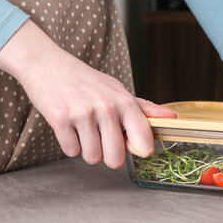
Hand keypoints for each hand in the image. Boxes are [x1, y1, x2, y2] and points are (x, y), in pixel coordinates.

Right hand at [0, 20, 177, 167]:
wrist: (48, 65)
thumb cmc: (87, 81)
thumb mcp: (118, 90)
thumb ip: (144, 108)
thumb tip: (174, 117)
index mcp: (124, 101)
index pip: (143, 139)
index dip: (140, 150)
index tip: (135, 147)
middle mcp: (106, 107)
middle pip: (115, 158)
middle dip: (108, 155)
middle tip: (101, 138)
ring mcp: (83, 113)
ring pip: (92, 157)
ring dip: (87, 149)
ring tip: (83, 129)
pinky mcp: (60, 119)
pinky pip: (71, 151)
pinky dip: (70, 144)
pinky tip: (69, 126)